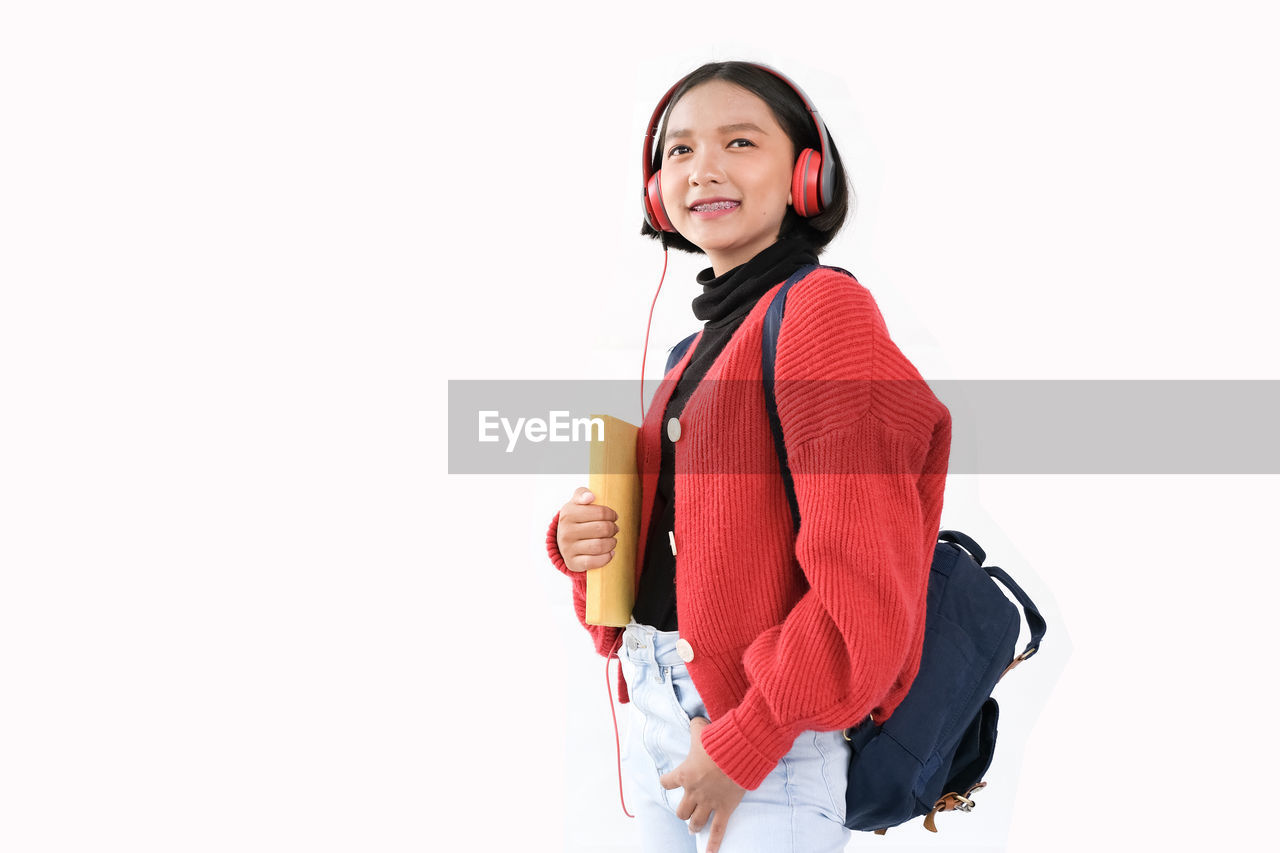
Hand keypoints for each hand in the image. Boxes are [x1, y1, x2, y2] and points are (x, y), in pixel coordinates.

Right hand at [555, 486, 618, 572]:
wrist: (563, 540)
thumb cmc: (576, 518)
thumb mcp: (576, 503)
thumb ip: (582, 494)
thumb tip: (590, 497)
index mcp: (568, 514)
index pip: (601, 513)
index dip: (611, 514)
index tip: (613, 516)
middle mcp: (566, 532)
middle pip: (602, 529)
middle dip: (613, 528)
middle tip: (614, 529)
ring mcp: (568, 549)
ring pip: (600, 546)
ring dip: (612, 543)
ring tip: (613, 540)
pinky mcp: (572, 563)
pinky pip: (594, 562)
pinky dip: (606, 557)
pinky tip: (609, 553)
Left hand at [659, 717, 745, 852]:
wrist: (738, 753)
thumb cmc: (718, 740)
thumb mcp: (701, 729)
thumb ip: (695, 726)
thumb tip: (696, 721)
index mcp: (684, 774)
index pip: (667, 782)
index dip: (666, 781)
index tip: (668, 780)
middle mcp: (694, 792)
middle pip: (681, 810)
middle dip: (683, 811)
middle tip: (686, 808)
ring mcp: (709, 803)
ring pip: (695, 822)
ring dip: (694, 824)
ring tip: (694, 826)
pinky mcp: (725, 809)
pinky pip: (718, 831)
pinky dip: (713, 844)